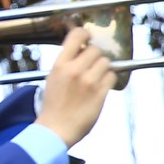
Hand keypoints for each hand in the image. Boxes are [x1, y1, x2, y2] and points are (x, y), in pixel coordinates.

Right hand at [34, 26, 115, 145]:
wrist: (55, 130)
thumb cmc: (53, 105)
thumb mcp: (53, 78)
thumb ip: (66, 63)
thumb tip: (82, 50)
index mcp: (59, 65)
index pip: (76, 36)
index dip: (84, 34)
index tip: (87, 38)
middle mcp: (74, 70)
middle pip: (95, 50)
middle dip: (95, 56)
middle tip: (91, 64)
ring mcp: (88, 82)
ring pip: (106, 62)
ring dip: (103, 68)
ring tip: (96, 77)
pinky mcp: (100, 94)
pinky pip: (111, 76)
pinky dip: (109, 79)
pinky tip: (101, 86)